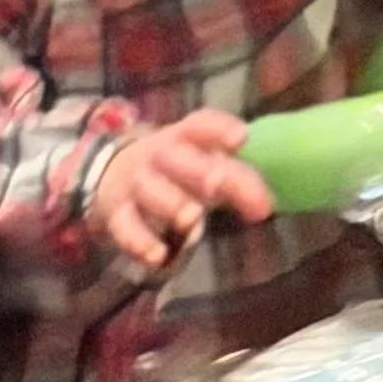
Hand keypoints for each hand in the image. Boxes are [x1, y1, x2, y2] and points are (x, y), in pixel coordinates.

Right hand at [90, 110, 273, 270]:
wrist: (116, 175)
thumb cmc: (176, 171)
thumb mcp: (201, 164)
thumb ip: (233, 177)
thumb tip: (266, 202)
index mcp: (183, 138)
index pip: (199, 126)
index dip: (219, 129)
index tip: (242, 139)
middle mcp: (158, 156)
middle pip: (180, 160)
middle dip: (203, 173)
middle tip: (223, 188)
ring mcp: (136, 184)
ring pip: (151, 189)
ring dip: (171, 202)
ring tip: (193, 218)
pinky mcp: (118, 214)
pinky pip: (125, 226)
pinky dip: (139, 241)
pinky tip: (157, 256)